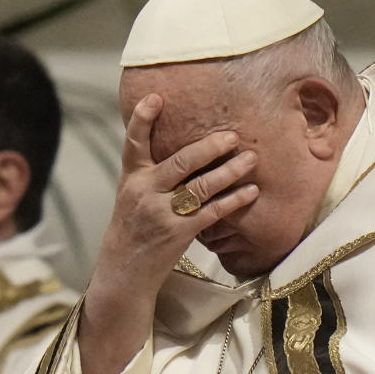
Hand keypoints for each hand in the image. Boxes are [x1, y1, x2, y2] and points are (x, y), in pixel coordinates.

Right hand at [78, 96, 258, 373]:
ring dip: (229, 171)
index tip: (156, 98)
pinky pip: (212, 213)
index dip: (143, 119)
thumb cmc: (132, 233)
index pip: (134, 144)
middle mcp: (144, 193)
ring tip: (250, 158)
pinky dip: (233, 201)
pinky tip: (250, 192)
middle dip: (209, 147)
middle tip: (232, 135)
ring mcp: (161, 214)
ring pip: (201, 186)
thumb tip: (183, 151)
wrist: (124, 275)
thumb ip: (151, 176)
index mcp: (131, 180)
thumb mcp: (132, 199)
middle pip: (180, 162)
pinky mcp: (178, 235)